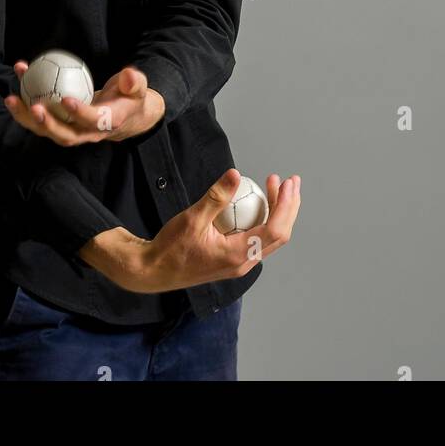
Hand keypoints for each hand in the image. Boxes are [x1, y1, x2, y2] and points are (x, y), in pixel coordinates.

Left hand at [4, 63, 164, 146]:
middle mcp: (86, 134)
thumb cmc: (130, 97)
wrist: (125, 115)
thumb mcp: (138, 88)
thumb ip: (135, 82)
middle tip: (33, 107)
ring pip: (47, 131)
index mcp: (107, 124)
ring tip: (11, 98)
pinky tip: (18, 79)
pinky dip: (24, 103)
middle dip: (46, 124)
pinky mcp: (59, 125)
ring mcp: (71, 132)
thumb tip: (128, 74)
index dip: (79, 113)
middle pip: (64, 136)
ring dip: (26, 117)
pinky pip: (41, 117)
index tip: (66, 99)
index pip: (92, 121)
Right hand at [114, 168, 301, 293]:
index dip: (286, 205)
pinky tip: (258, 204)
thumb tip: (236, 174)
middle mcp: (243, 263)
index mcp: (237, 255)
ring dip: (279, 212)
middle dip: (289, 206)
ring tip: (276, 187)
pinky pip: (257, 239)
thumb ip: (216, 196)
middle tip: (291, 182)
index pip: (275, 230)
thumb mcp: (192, 219)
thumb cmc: (171, 248)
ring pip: (270, 238)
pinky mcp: (232, 260)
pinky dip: (265, 219)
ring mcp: (238, 263)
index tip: (287, 184)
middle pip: (279, 235)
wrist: (154, 271)